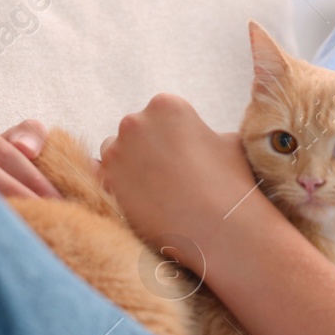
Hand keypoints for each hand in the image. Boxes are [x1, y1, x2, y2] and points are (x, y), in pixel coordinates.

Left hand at [97, 94, 259, 262]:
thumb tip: (207, 138)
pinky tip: (142, 199)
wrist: (219, 229)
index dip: (173, 134)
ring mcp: (117, 152)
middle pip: (135, 129)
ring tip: (157, 189)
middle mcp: (135, 122)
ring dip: (130, 165)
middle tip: (171, 173)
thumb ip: (208, 133)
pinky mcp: (106, 182)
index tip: (184, 153)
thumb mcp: (230, 143)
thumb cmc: (230, 183)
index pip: (160, 113)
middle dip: (149, 147)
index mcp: (167, 105)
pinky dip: (118, 186)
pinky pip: (104, 177)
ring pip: (116, 151)